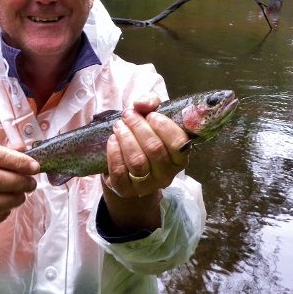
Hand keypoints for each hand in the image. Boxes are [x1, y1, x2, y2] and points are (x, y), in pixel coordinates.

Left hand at [100, 94, 191, 231]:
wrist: (126, 163)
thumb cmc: (145, 136)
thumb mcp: (152, 115)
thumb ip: (151, 103)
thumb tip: (141, 104)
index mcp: (180, 157)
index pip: (178, 144)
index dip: (164, 126)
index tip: (150, 115)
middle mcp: (167, 175)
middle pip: (154, 150)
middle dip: (138, 127)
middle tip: (128, 115)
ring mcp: (147, 185)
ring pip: (137, 162)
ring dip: (125, 139)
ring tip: (118, 126)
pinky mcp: (126, 190)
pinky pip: (119, 173)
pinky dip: (114, 153)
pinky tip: (112, 141)